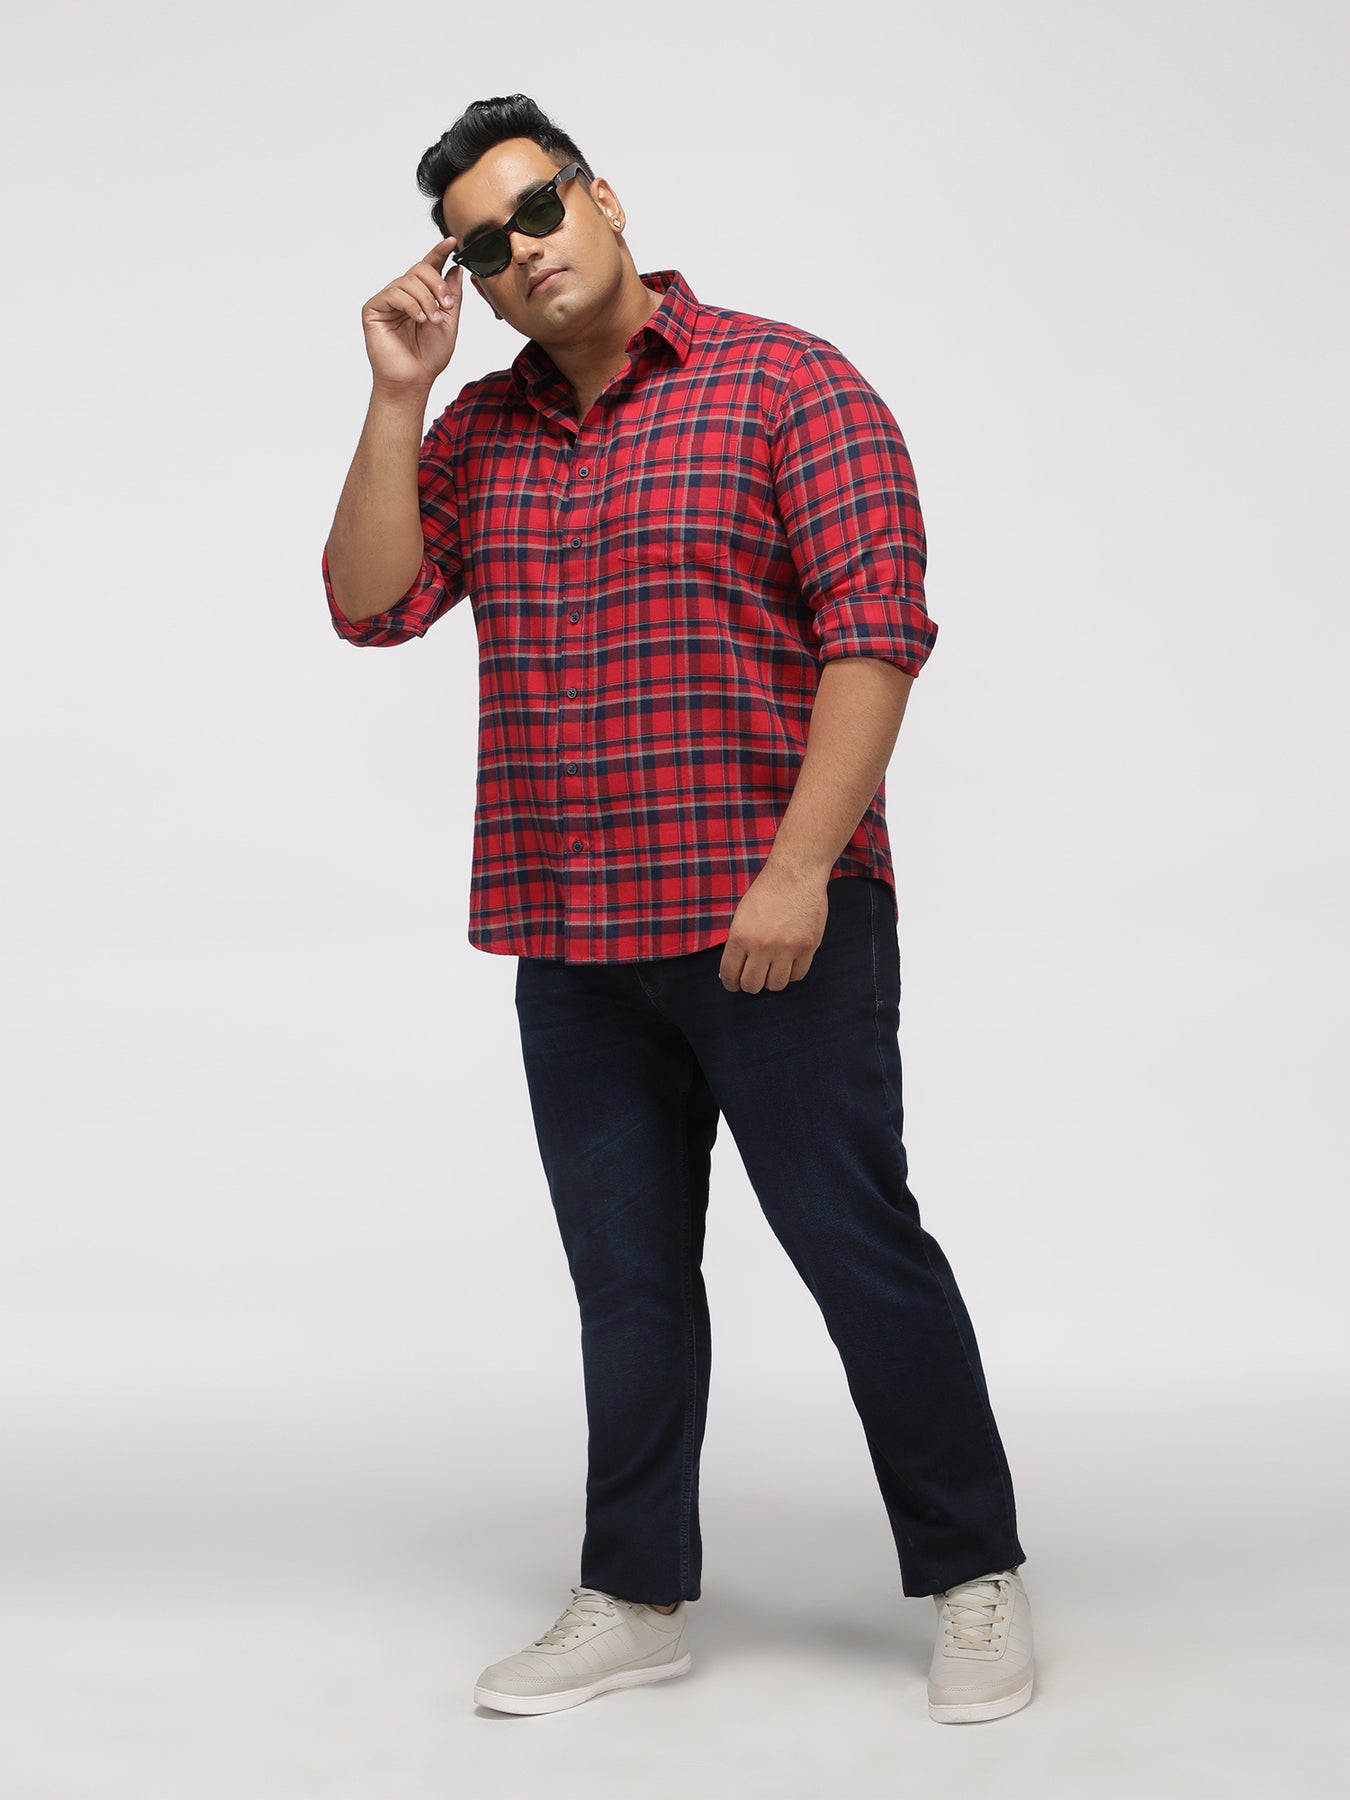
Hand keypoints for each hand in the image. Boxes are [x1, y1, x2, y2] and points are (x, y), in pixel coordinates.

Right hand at [361, 234, 463, 390]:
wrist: (414, 379)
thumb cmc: (429, 356)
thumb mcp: (449, 322)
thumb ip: (452, 296)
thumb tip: (455, 268)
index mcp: (422, 296)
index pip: (430, 267)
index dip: (439, 253)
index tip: (451, 242)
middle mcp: (404, 294)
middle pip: (420, 269)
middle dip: (436, 285)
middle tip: (445, 306)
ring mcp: (388, 300)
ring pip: (408, 281)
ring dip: (425, 299)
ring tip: (431, 320)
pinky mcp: (374, 308)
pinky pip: (394, 293)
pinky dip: (410, 304)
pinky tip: (418, 319)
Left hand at [718, 863, 829, 992]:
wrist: (795, 874)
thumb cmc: (766, 892)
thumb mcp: (742, 916)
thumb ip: (737, 944)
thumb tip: (730, 973)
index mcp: (741, 937)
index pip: (730, 974)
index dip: (731, 983)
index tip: (734, 984)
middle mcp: (762, 946)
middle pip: (752, 985)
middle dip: (750, 985)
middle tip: (754, 977)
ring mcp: (787, 948)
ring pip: (776, 985)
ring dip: (772, 980)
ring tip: (773, 969)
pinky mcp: (808, 947)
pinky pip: (798, 975)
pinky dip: (792, 973)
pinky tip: (789, 962)